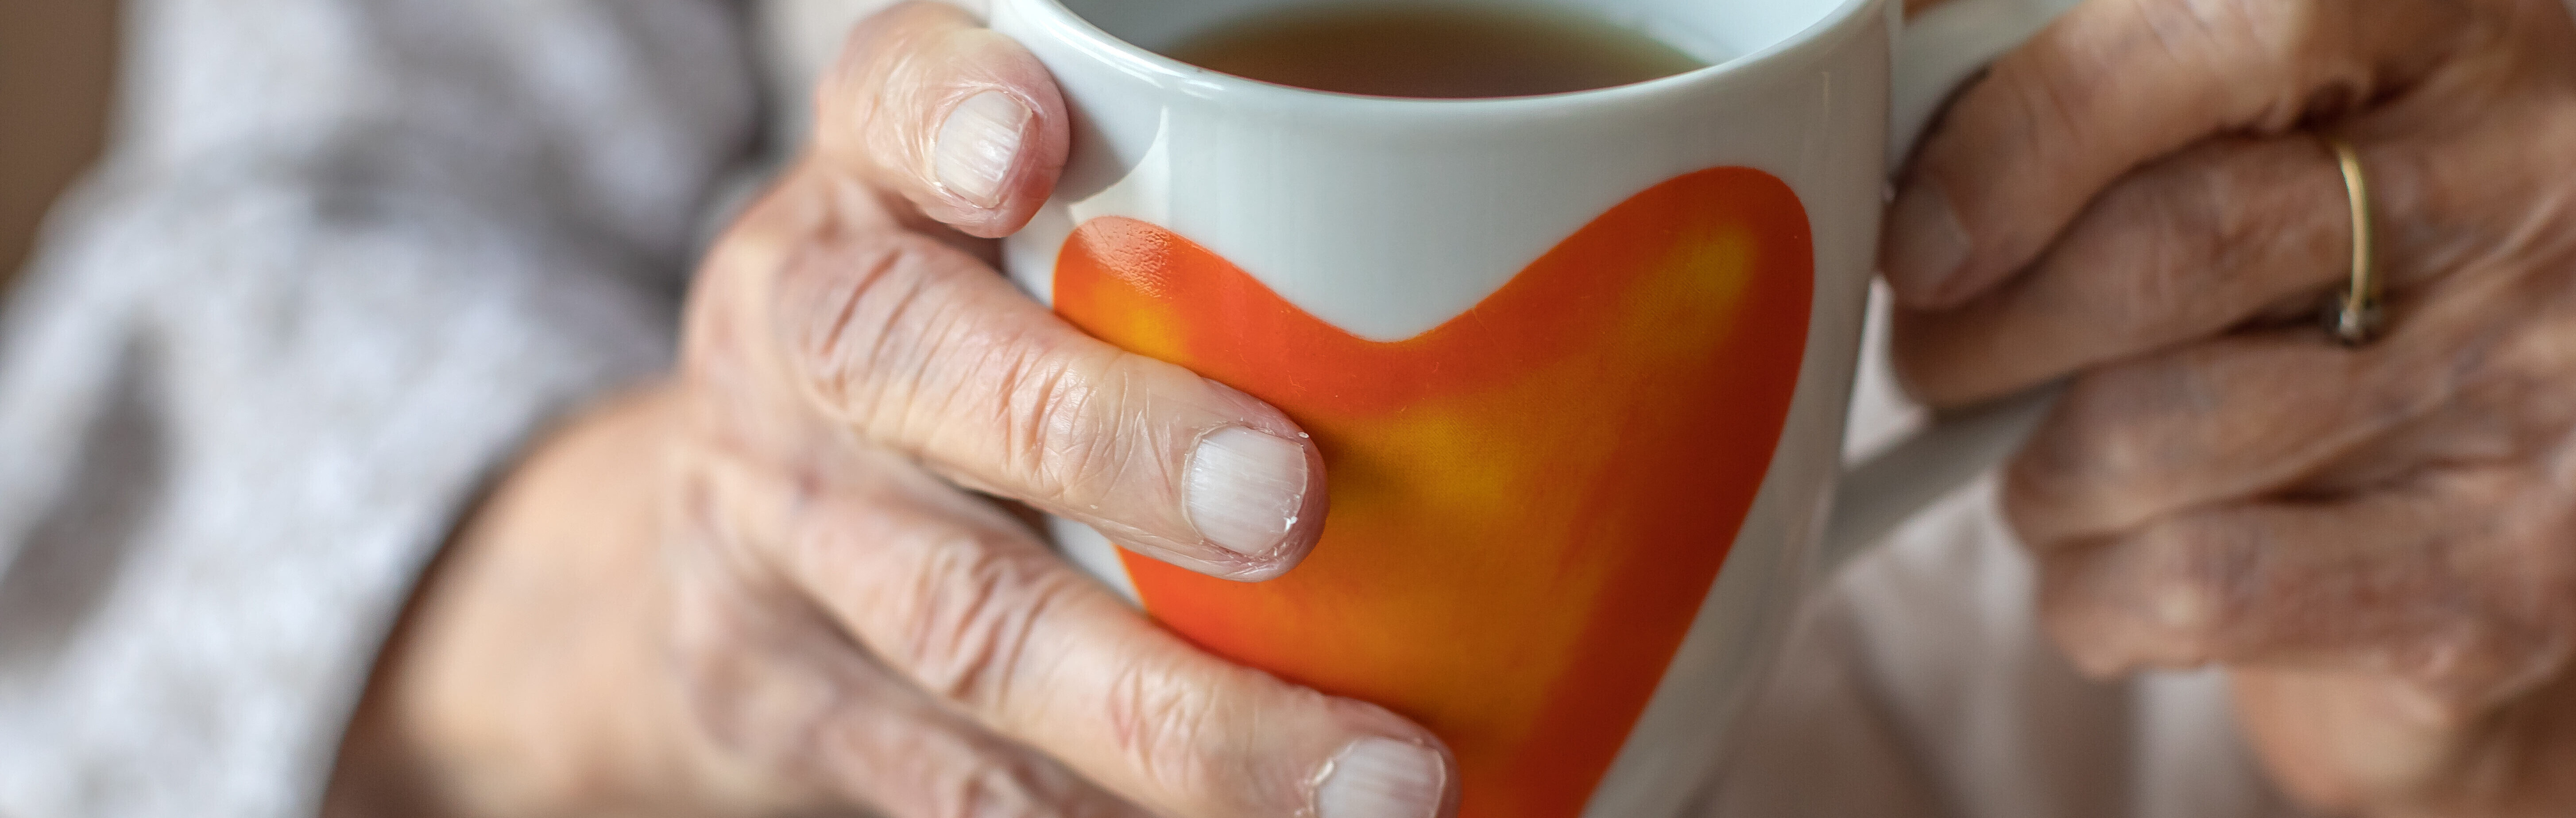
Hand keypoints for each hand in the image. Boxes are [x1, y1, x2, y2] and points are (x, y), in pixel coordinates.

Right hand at [324, 5, 1452, 816]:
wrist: (713, 541)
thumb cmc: (965, 343)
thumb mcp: (1025, 245)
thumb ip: (1189, 237)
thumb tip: (1551, 310)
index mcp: (870, 191)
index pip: (882, 100)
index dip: (946, 115)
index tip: (1029, 147)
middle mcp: (798, 339)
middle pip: (907, 366)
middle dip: (1104, 438)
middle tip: (1292, 504)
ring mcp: (782, 533)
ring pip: (969, 626)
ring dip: (1180, 720)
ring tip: (1378, 781)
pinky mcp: (787, 702)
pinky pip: (963, 786)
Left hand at [1884, 0, 2575, 813]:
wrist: (2465, 536)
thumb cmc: (2289, 299)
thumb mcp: (2205, 144)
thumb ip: (2067, 82)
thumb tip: (1892, 102)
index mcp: (2458, 24)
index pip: (2234, 17)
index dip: (2039, 124)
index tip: (1922, 230)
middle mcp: (2547, 185)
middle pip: (2166, 248)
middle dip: (1985, 331)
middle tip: (1938, 359)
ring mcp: (2553, 385)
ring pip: (2153, 433)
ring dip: (2038, 477)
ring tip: (2056, 466)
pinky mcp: (2514, 579)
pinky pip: (2198, 583)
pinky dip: (2094, 592)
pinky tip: (2114, 569)